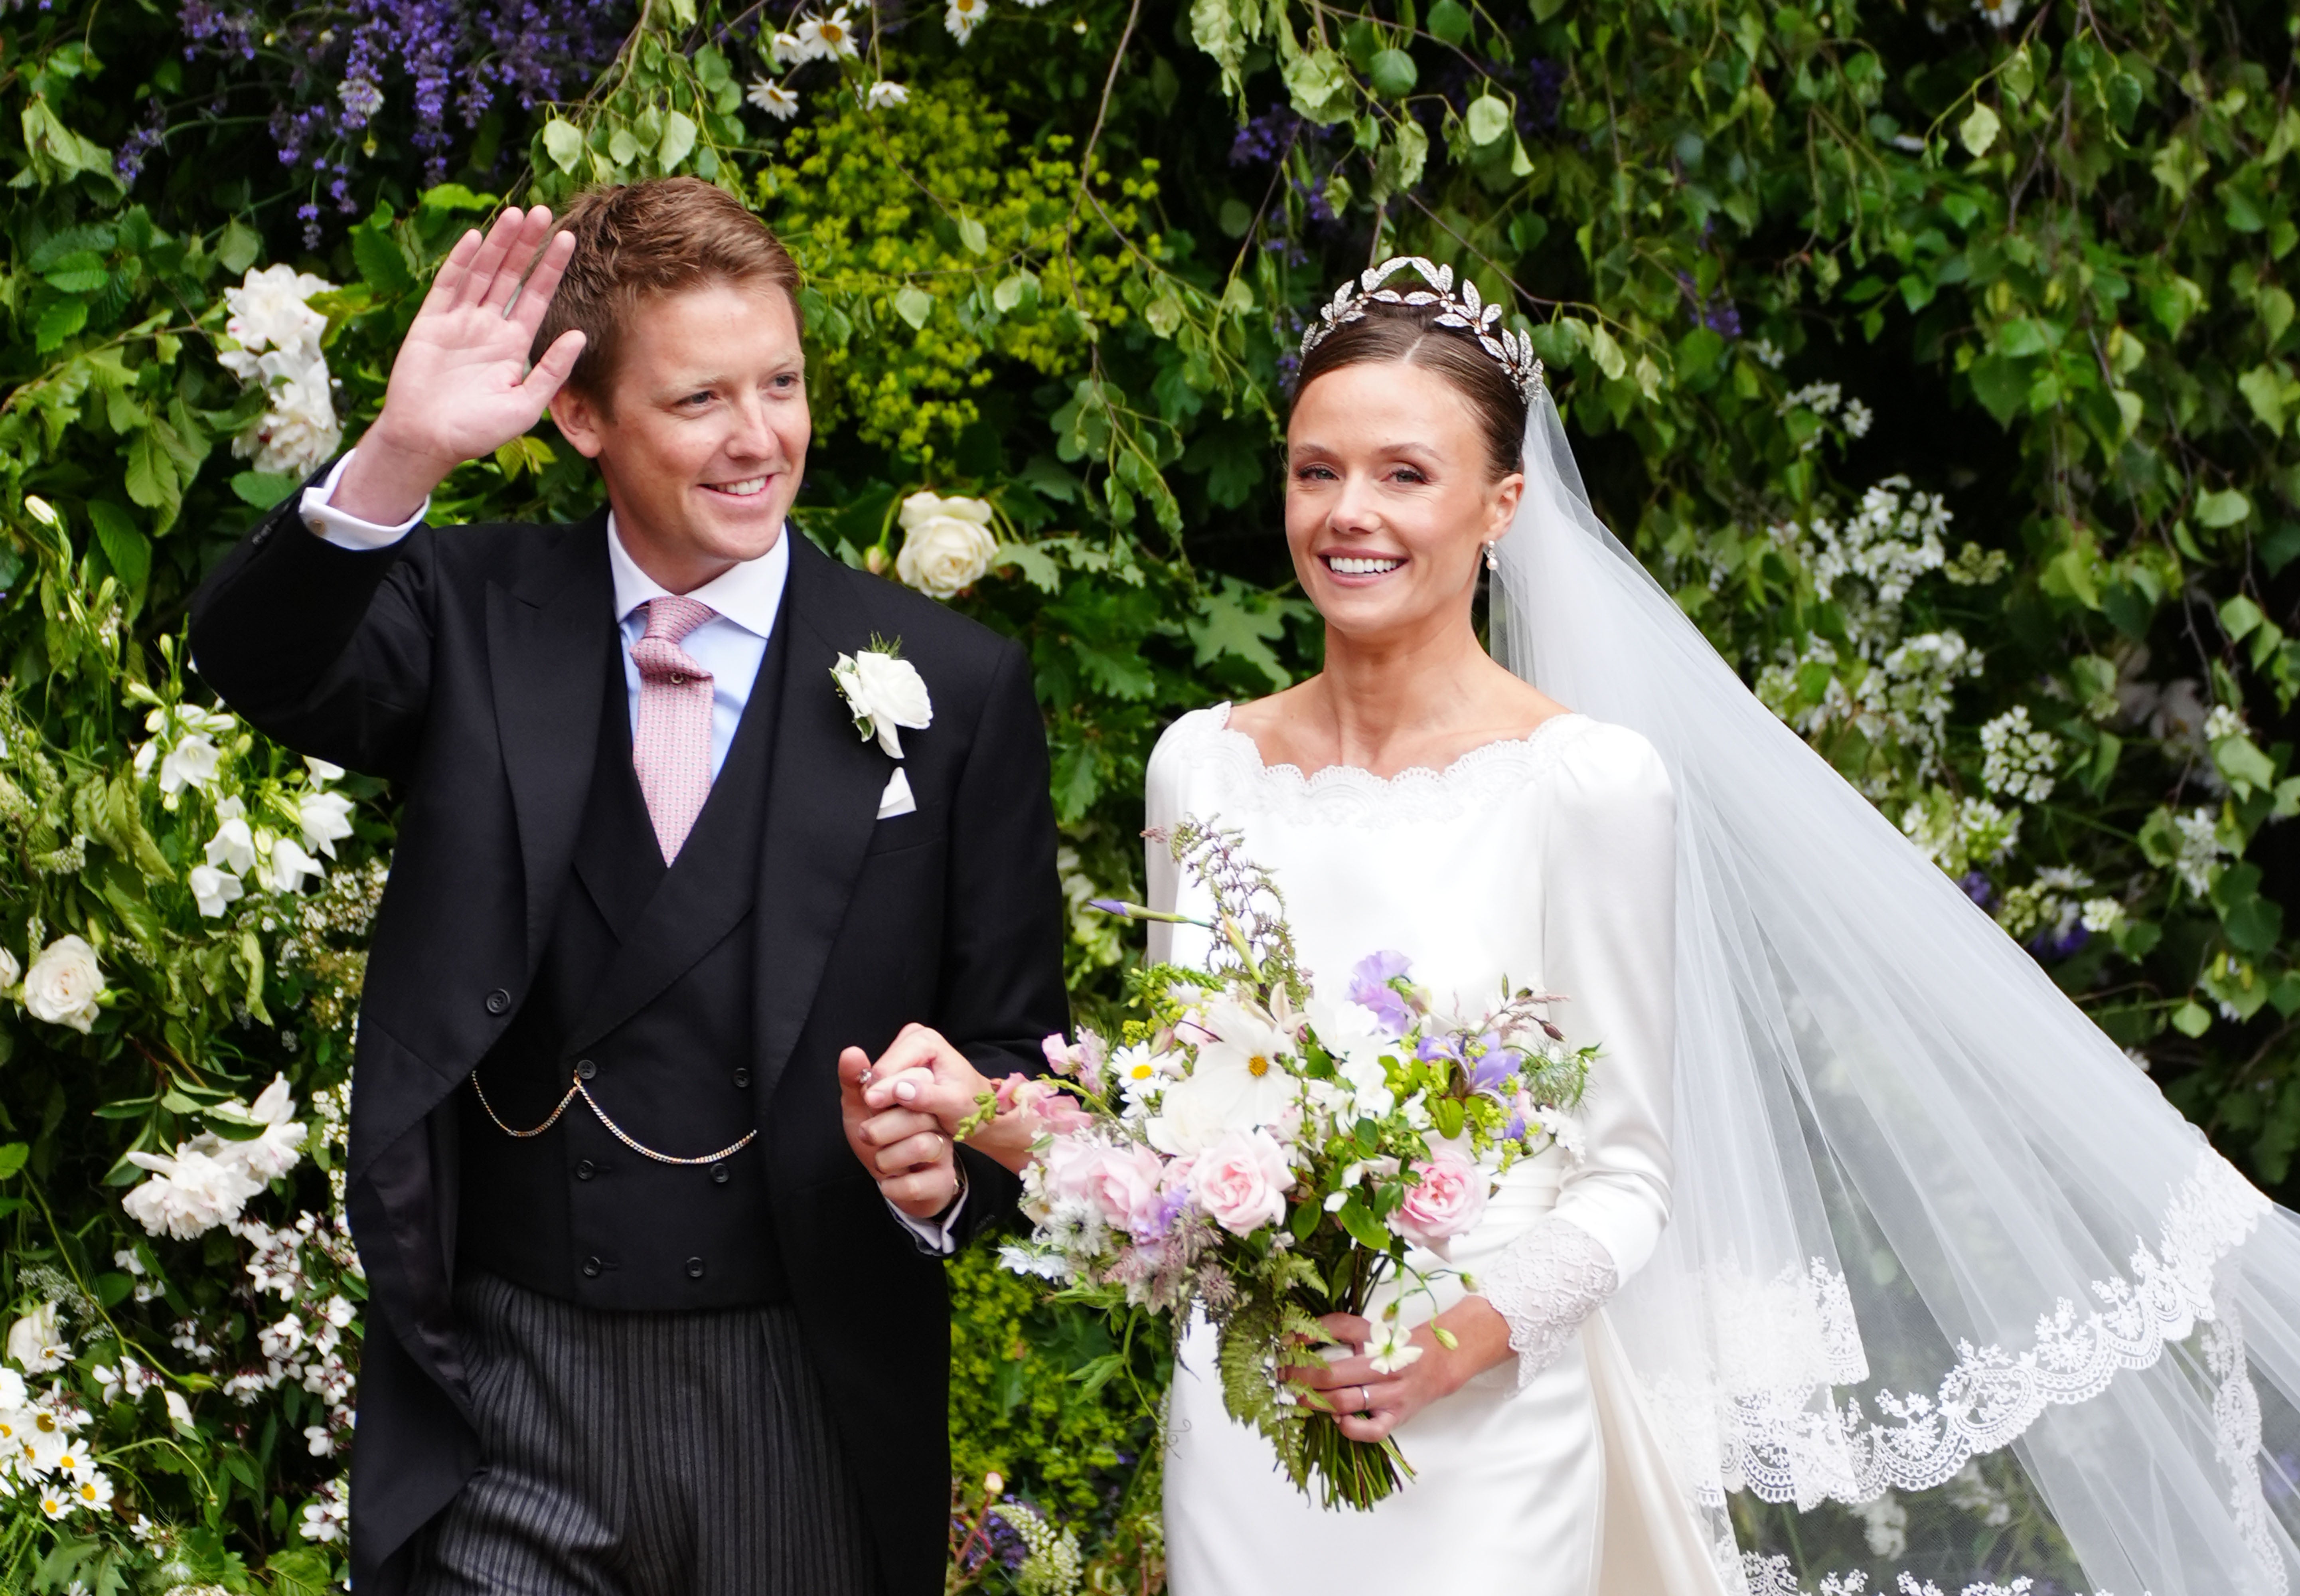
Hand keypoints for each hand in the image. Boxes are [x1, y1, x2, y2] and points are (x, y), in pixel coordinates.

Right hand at [331, 206, 587, 523]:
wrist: (428, 441)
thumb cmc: (477, 431)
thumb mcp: (526, 404)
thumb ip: (552, 370)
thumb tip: (581, 335)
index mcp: (513, 345)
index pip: (537, 297)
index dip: (550, 268)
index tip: (568, 239)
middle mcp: (488, 327)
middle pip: (511, 276)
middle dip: (526, 245)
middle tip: (543, 211)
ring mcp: (459, 322)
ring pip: (482, 273)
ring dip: (498, 244)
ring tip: (516, 214)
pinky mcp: (431, 322)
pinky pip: (448, 286)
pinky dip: (461, 262)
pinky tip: (475, 238)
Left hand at [839, 1043, 959, 1219]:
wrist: (893, 1181)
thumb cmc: (878, 1139)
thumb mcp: (861, 1108)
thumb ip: (856, 1082)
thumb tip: (851, 1051)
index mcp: (920, 1096)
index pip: (914, 1081)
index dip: (885, 1092)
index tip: (869, 1102)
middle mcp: (937, 1120)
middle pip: (917, 1114)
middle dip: (879, 1129)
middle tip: (867, 1136)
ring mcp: (943, 1150)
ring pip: (920, 1147)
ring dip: (886, 1159)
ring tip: (880, 1162)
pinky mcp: (942, 1180)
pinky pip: (917, 1183)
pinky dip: (894, 1187)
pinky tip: (887, 1183)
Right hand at [854, 1023, 1037, 1175]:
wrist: (977, 1106)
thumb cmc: (970, 1104)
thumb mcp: (954, 1104)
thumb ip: (928, 1097)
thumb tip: (899, 1090)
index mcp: (925, 1040)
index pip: (886, 1071)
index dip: (883, 1097)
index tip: (890, 1119)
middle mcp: (911, 1038)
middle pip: (878, 1075)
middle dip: (884, 1100)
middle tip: (903, 1119)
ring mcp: (903, 1049)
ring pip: (876, 1082)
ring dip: (886, 1103)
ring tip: (906, 1116)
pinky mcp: (898, 1063)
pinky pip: (880, 1085)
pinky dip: (888, 1101)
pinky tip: (902, 1112)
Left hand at [1279, 1301, 1511, 1442]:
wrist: (1433, 1364)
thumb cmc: (1389, 1348)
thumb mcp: (1363, 1330)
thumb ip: (1330, 1328)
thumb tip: (1292, 1336)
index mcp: (1374, 1338)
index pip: (1337, 1328)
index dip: (1305, 1338)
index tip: (1283, 1348)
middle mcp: (1382, 1364)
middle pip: (1334, 1373)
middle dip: (1302, 1377)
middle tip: (1283, 1378)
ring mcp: (1390, 1393)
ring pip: (1346, 1401)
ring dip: (1316, 1402)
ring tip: (1299, 1398)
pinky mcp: (1396, 1417)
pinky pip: (1371, 1430)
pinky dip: (1349, 1427)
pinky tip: (1338, 1419)